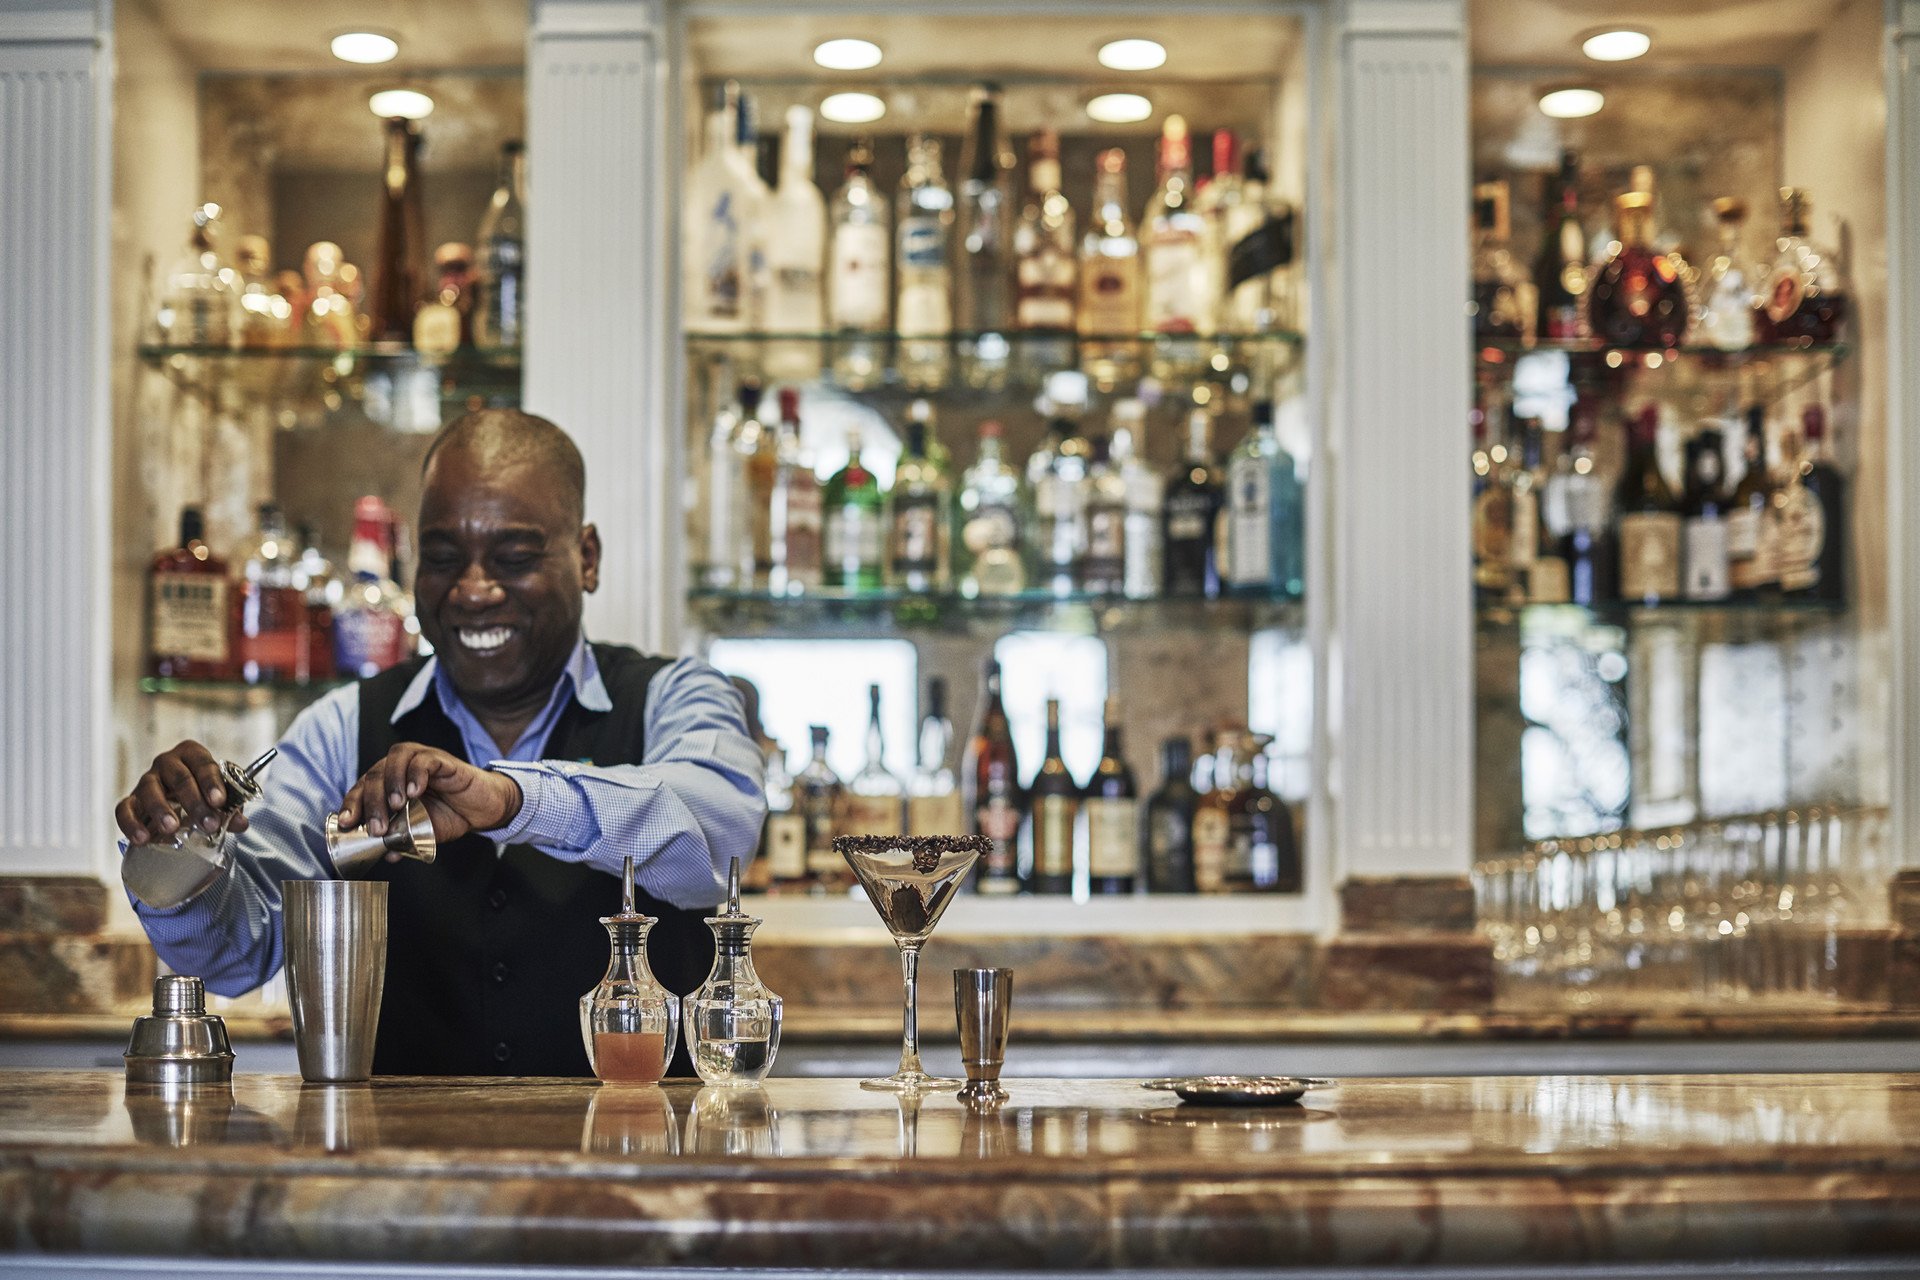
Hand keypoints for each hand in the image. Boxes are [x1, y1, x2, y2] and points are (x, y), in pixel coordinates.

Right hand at [116, 740, 243, 845]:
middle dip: (195, 803)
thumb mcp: (220, 796)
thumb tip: (240, 823)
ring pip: (150, 790)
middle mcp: (167, 763)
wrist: (180, 801)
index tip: (220, 801)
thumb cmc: (203, 793)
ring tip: (172, 828)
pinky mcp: (131, 799)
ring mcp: (147, 780)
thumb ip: (231, 807)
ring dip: (161, 810)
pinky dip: (131, 824)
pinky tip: (142, 838)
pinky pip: (124, 809)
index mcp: (192, 755)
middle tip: (208, 824)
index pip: (203, 764)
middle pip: (179, 778)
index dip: (212, 782)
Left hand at [335, 745, 522, 851]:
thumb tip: (386, 855)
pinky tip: (415, 791)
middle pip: (375, 774)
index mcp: (390, 784)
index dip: (352, 803)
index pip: (363, 787)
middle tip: (377, 827)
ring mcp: (421, 760)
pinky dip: (416, 774)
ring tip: (395, 806)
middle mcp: (401, 767)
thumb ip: (403, 840)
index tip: (347, 822)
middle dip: (371, 802)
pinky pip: (424, 759)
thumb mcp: (422, 832)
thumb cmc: (451, 815)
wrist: (483, 809)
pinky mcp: (442, 760)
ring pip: (395, 759)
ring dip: (391, 783)